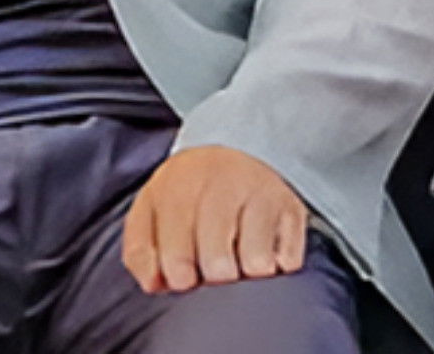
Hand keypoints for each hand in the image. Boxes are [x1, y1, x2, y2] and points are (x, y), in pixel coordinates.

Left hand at [117, 145, 307, 294]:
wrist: (235, 150)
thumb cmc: (187, 196)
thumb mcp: (151, 212)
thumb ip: (140, 250)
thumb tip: (155, 284)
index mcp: (180, 185)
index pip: (177, 245)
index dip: (179, 272)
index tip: (183, 279)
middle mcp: (224, 183)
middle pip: (218, 263)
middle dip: (213, 276)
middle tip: (213, 270)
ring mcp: (262, 194)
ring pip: (256, 265)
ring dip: (246, 273)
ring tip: (238, 261)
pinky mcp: (292, 209)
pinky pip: (287, 261)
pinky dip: (277, 266)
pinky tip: (265, 250)